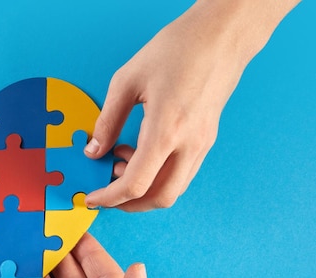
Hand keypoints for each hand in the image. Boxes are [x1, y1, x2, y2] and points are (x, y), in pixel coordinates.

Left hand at [84, 0, 299, 210]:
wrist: (222, 36)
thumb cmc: (178, 49)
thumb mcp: (127, 81)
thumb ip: (107, 121)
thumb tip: (93, 150)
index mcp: (167, 130)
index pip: (136, 184)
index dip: (110, 197)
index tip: (93, 198)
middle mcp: (190, 144)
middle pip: (160, 198)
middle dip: (130, 204)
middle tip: (107, 192)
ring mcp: (202, 144)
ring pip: (174, 188)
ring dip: (145, 189)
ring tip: (120, 161)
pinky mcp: (207, 140)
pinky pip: (182, 172)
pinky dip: (159, 175)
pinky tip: (141, 152)